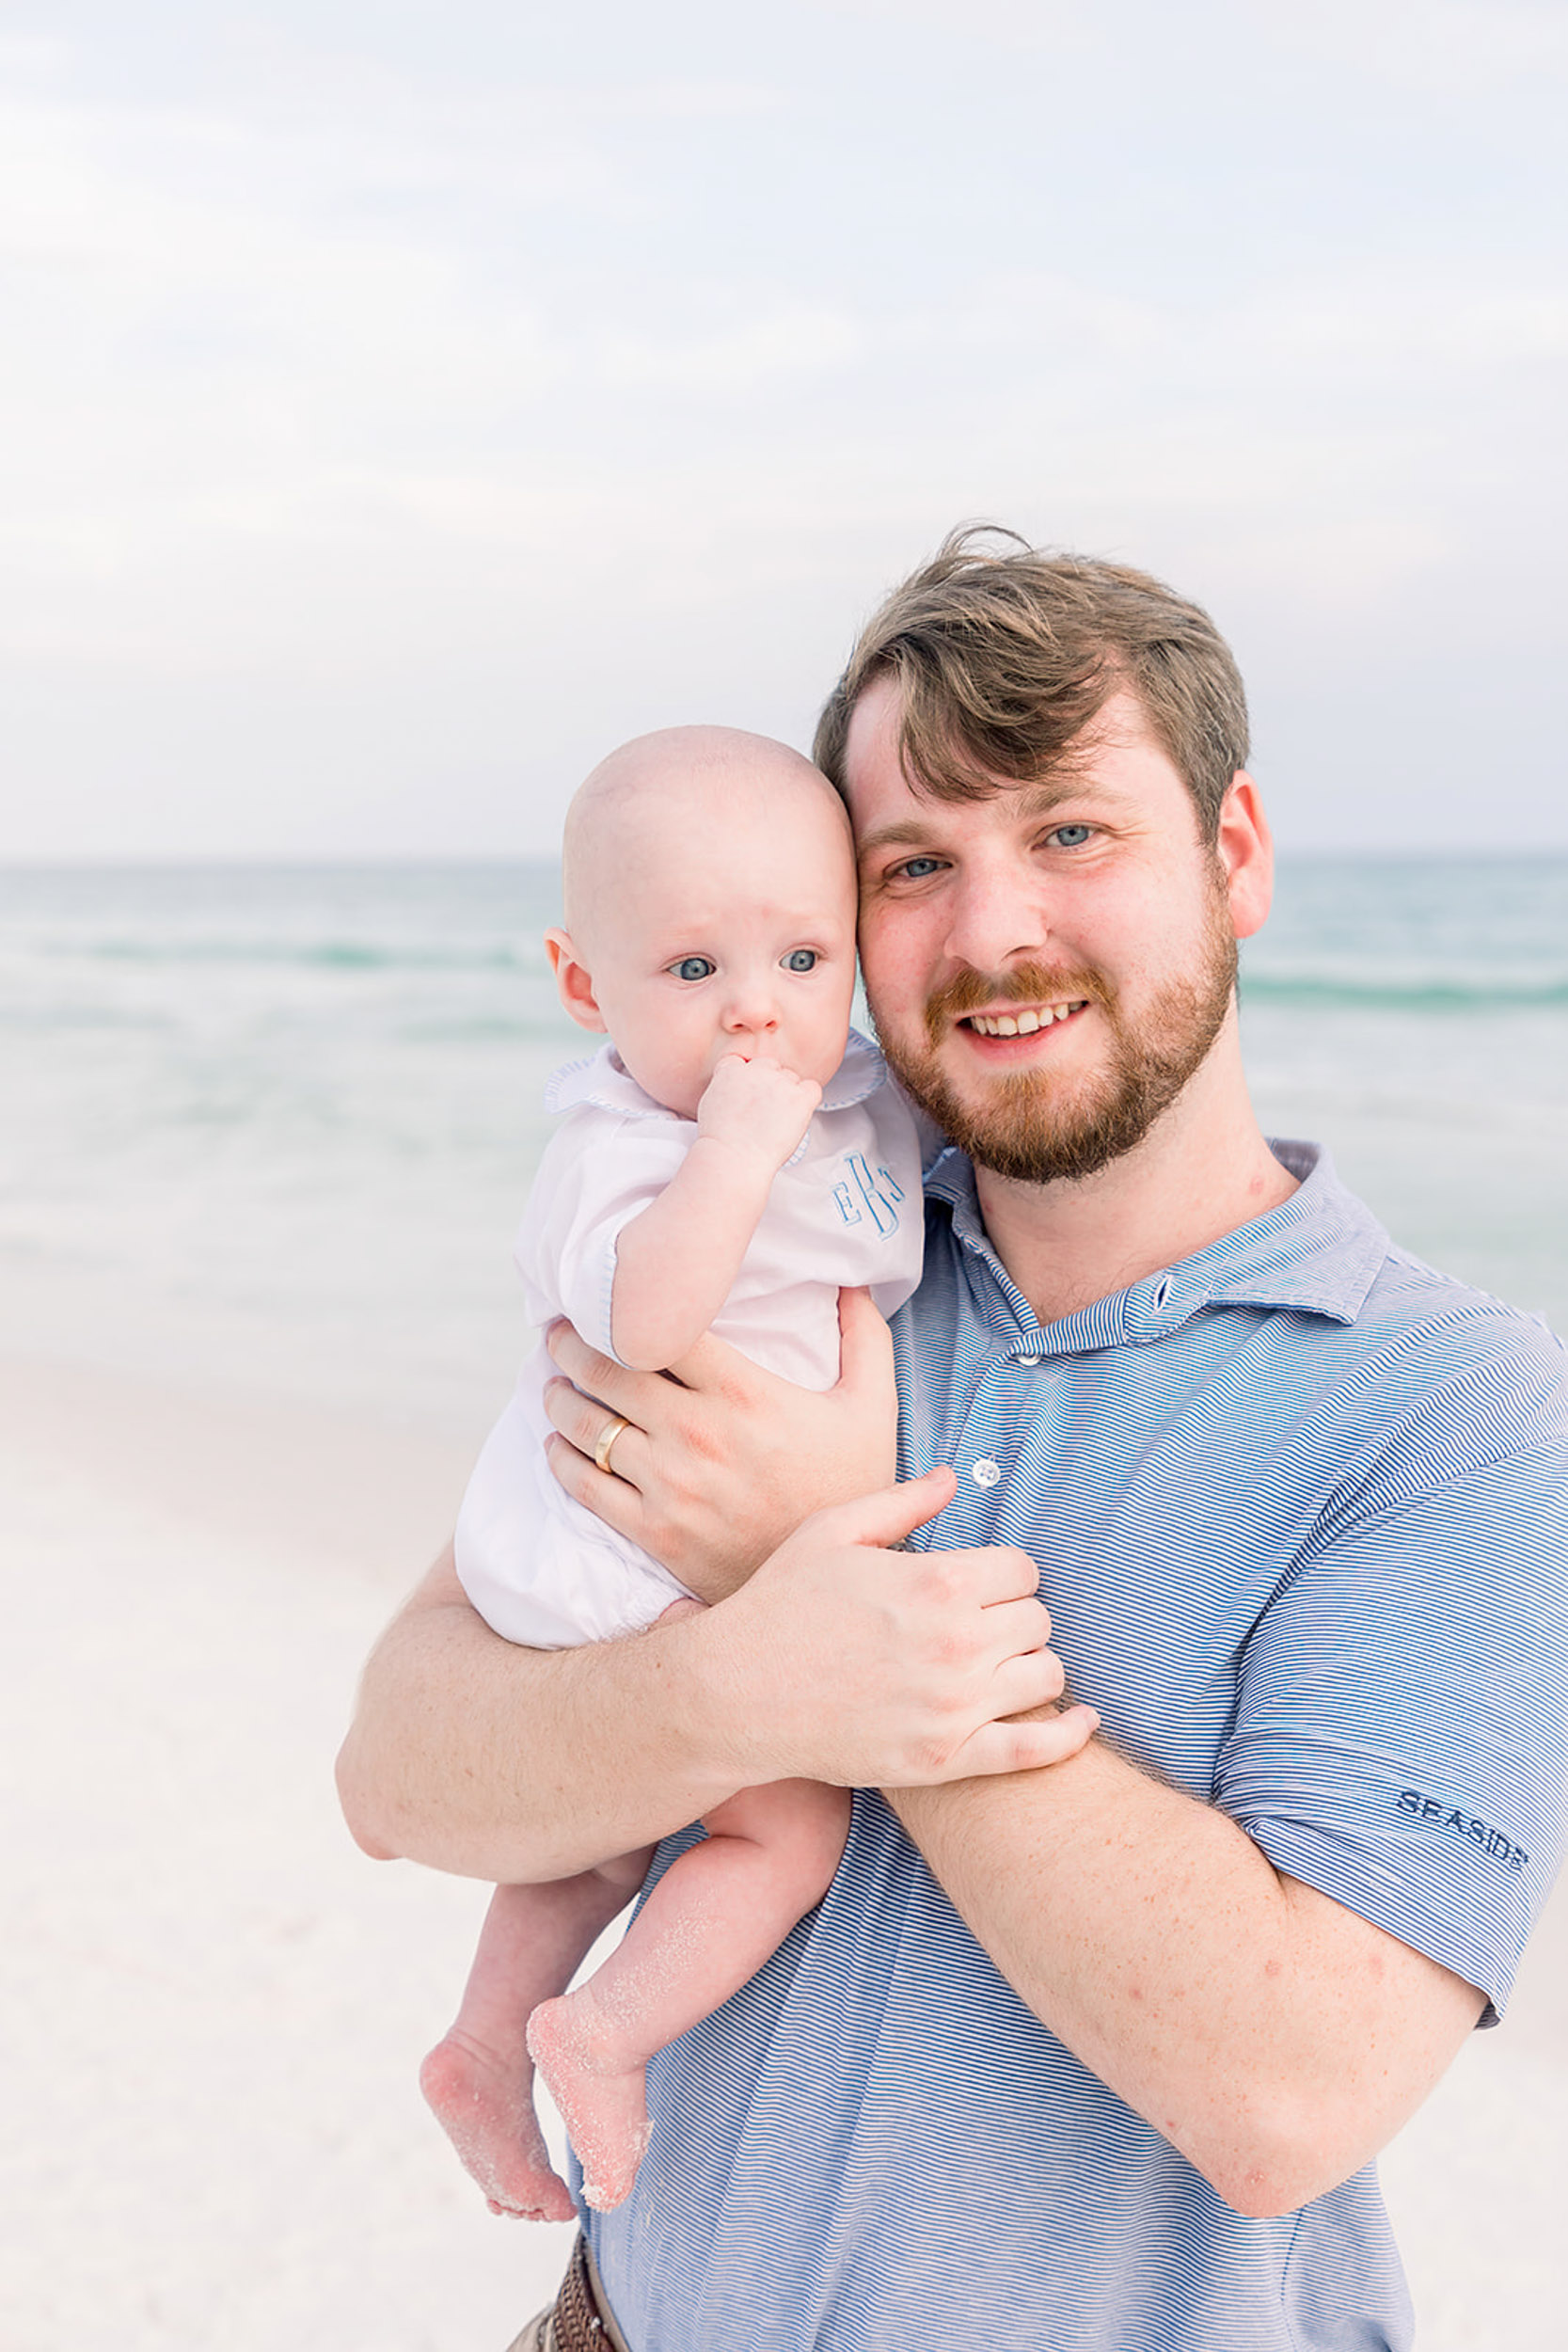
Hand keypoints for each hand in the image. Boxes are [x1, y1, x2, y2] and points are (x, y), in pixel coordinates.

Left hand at [543, 1289, 896, 1599]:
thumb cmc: (851, 1486)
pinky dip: (562, 1459)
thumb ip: (865, 1339)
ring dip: (560, 1397)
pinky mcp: (655, 1532)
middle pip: (610, 1371)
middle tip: (558, 1333)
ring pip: (589, 1426)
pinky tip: (558, 1444)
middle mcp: (699, 1434)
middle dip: (572, 1345)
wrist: (834, 1583)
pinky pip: (586, 1485)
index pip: (662, 1329)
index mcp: (744, 1393)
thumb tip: (853, 1282)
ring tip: (553, 1383)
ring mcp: (671, 1486)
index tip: (603, 1297)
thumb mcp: (872, 1409)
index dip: (621, 1307)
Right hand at [695, 1467, 1097, 1786]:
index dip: (1002, 1573)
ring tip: (997, 1664)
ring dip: (1029, 1665)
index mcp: (936, 1581)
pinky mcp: (945, 1759)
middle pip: (1038, 1619)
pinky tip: (1081, 1719)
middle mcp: (956, 1643)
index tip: (977, 1583)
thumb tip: (952, 1477)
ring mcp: (953, 1707)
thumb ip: (901, 1503)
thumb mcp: (831, 1532)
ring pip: (1045, 1676)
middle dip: (1014, 1615)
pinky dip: (1067, 1734)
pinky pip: (1036, 1749)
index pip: (1022, 1570)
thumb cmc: (779, 1605)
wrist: (735, 1695)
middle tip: (979, 1623)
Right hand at [696, 1052, 821, 1177]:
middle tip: (765, 1111)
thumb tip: (737, 1090)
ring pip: (792, 1078)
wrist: (733, 1157)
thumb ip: (726, 1088)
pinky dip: (808, 1100)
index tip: (750, 1095)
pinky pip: (813, 1089)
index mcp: (731, 1070)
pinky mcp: (799, 1098)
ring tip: (777, 1120)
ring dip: (788, 1095)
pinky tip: (797, 1116)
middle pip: (771, 1067)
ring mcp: (779, 1083)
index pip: (744, 1062)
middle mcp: (756, 1071)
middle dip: (770, 1086)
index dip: (749, 1079)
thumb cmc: (721, 1141)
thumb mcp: (710, 1104)